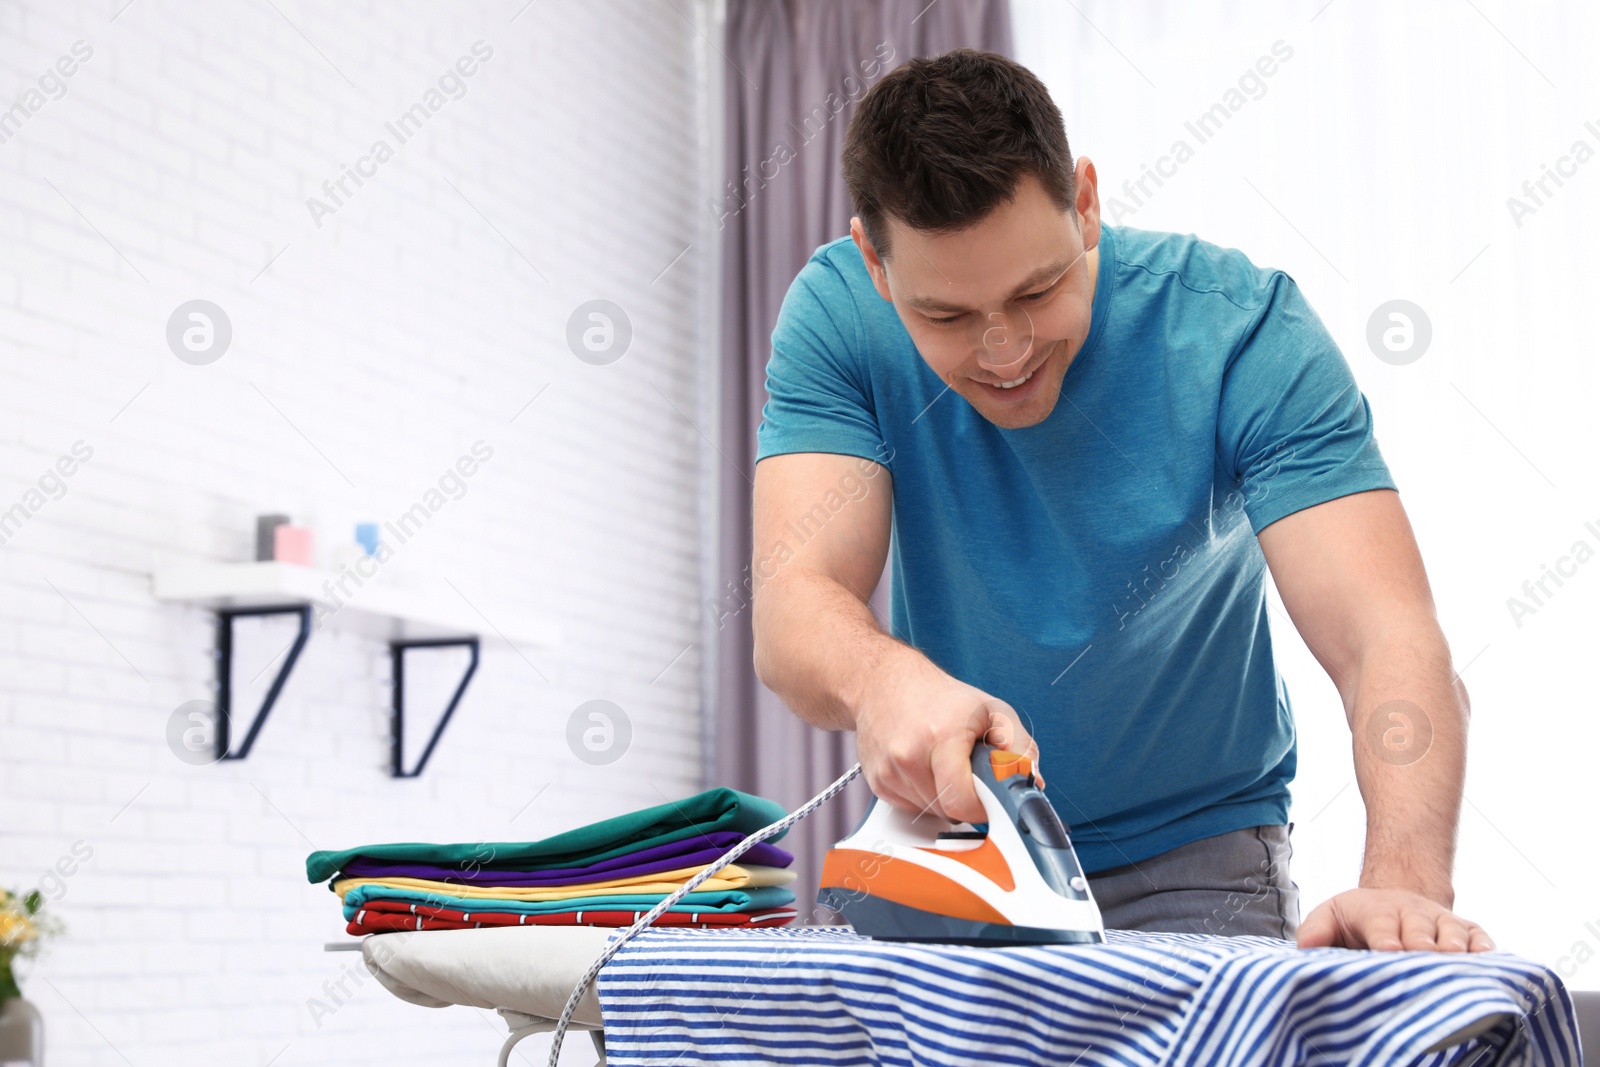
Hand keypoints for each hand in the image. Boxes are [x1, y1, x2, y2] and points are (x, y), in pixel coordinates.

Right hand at [854, 654, 1035, 824]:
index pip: (962, 802)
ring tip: (943, 765)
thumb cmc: (937, 696)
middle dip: (965, 798)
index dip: (982, 806)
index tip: (990, 797)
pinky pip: (911, 808)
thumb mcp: (990, 709)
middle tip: (968, 773)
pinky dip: (923, 796)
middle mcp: (908, 756)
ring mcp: (889, 772)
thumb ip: (1020, 746)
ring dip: (943, 798)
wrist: (883, 682)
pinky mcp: (877, 783)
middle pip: (948, 811)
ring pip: (930, 812)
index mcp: (940, 736)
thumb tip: (1032, 781)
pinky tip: (924, 768)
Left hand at [1297, 887, 1495, 952]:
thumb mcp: (1330, 917)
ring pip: (1453, 931)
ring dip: (1455, 945)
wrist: (1396, 900)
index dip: (1386, 938)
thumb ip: (1315, 931)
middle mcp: (1413, 914)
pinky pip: (1481, 937)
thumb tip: (1306, 948)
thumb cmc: (1358, 919)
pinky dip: (1486, 948)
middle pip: (1420, 928)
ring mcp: (1442, 922)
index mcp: (1377, 911)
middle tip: (1424, 955)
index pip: (1381, 925)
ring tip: (1455, 957)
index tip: (1390, 951)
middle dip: (1422, 942)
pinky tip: (1489, 961)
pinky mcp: (1467, 931)